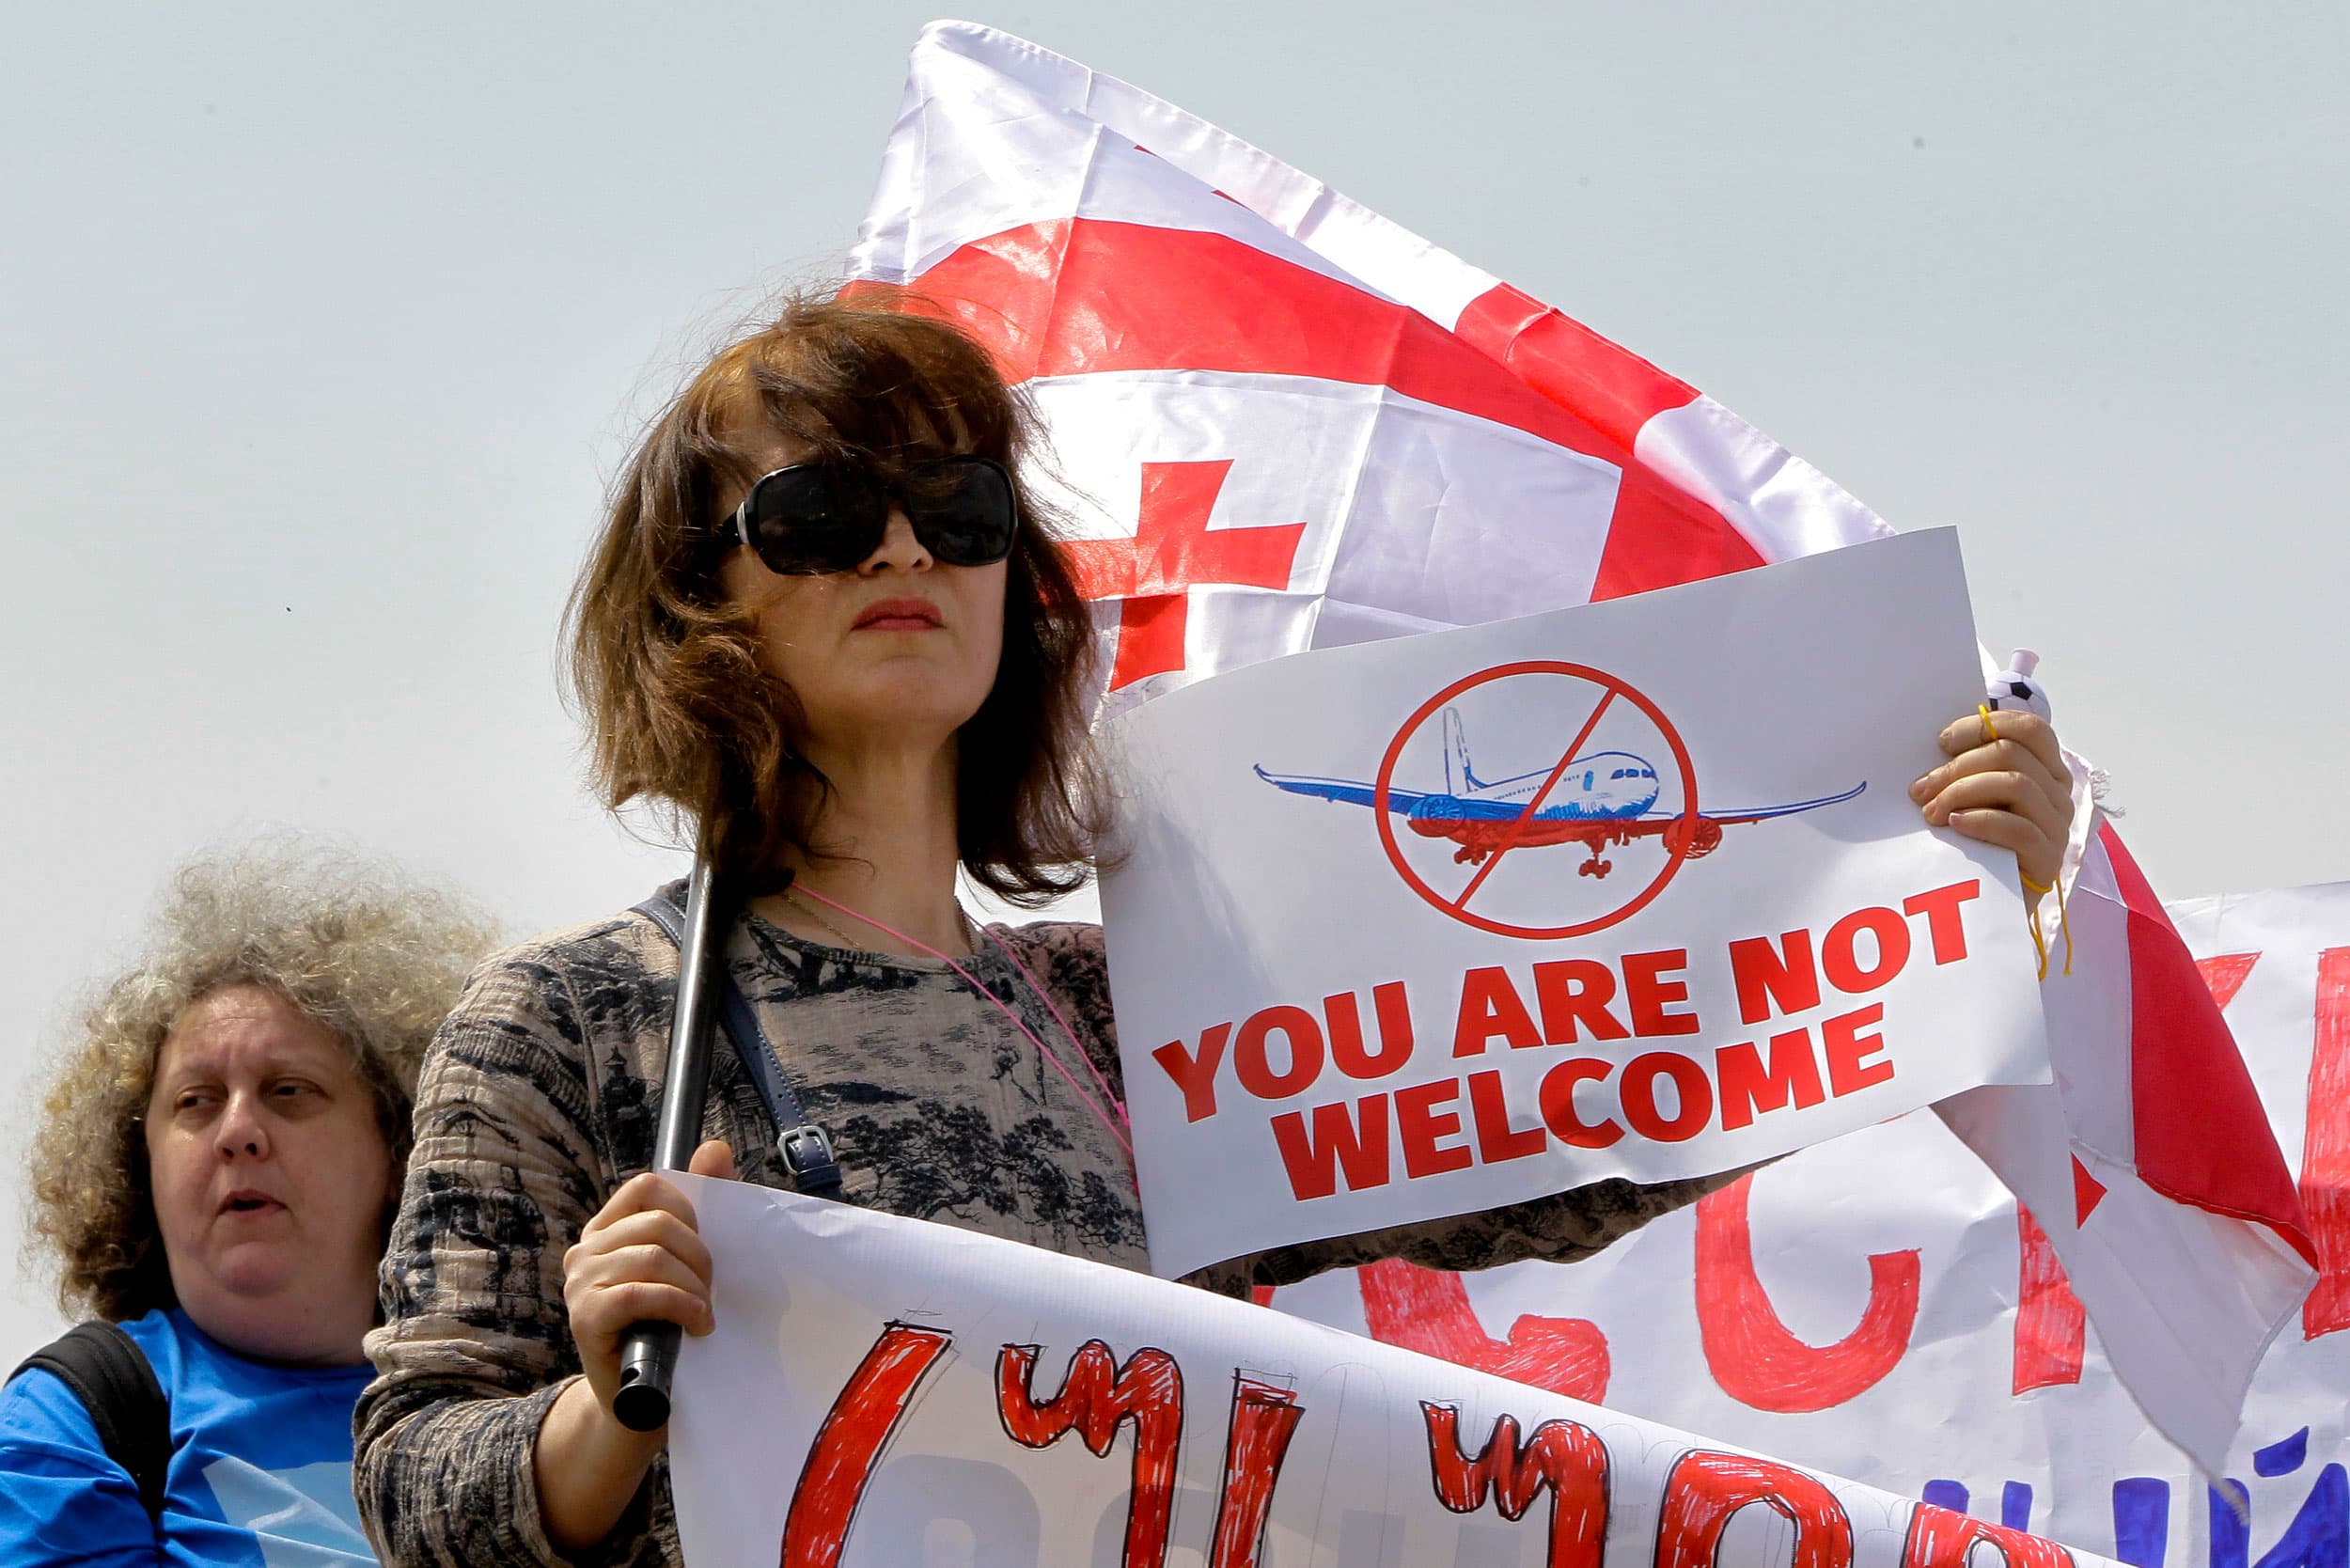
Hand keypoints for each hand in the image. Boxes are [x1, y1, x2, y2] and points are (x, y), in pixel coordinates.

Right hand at [560, 1137, 735, 1420]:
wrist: (643, 1397)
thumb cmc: (668, 1325)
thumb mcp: (686, 1263)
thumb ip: (701, 1205)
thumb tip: (715, 1147)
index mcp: (607, 1230)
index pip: (647, 1187)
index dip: (687, 1212)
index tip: (702, 1251)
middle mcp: (585, 1251)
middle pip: (658, 1223)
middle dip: (699, 1259)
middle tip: (709, 1294)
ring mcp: (580, 1284)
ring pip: (653, 1257)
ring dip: (693, 1288)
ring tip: (702, 1315)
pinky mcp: (585, 1318)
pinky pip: (640, 1293)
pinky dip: (679, 1306)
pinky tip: (695, 1325)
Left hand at [1909, 709, 2074, 887]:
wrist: (1986, 902)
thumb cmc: (1974, 842)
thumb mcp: (1973, 797)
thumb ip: (1968, 768)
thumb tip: (1938, 744)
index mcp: (2045, 770)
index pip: (2029, 728)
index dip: (1983, 726)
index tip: (1942, 742)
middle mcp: (2058, 793)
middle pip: (2012, 754)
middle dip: (1957, 767)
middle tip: (1921, 790)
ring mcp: (2057, 826)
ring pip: (2016, 784)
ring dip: (1962, 792)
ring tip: (1930, 812)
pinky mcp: (2048, 859)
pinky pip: (2019, 828)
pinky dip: (1981, 820)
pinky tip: (1954, 825)